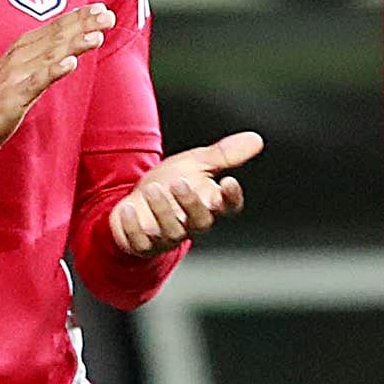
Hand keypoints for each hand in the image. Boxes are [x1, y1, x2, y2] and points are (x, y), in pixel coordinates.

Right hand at [0, 3, 113, 146]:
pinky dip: (54, 70)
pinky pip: (37, 82)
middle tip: (107, 14)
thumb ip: (41, 58)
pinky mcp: (14, 95)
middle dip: (82, 24)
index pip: (53, 28)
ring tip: (96, 34)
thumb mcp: (20, 71)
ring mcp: (16, 75)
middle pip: (55, 37)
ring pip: (49, 55)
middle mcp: (20, 57)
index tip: (100, 7)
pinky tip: (71, 63)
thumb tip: (67, 48)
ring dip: (74, 44)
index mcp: (22, 49)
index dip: (76, 17)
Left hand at [104, 131, 263, 258]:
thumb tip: (255, 139)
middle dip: (190, 204)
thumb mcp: (197, 163)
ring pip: (171, 232)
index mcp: (209, 204)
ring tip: (152, 189)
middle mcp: (192, 223)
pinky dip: (133, 228)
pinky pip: (141, 242)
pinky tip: (128, 210)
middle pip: (201, 222)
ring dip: (162, 211)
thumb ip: (225, 154)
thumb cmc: (171, 182)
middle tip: (179, 182)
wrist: (138, 199)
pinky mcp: (144, 244)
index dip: (231, 198)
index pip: (229, 207)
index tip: (229, 182)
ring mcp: (168, 236)